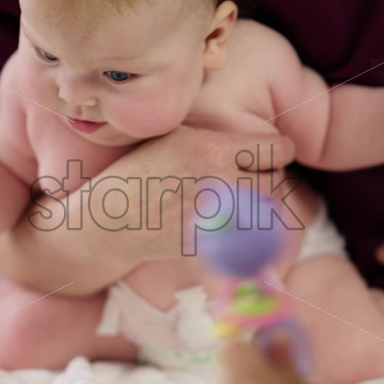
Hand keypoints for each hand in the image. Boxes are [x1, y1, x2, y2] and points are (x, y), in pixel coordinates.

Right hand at [0, 126, 295, 294]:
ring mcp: (215, 220)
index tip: (270, 151)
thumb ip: (216, 135)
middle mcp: (216, 184)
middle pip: (276, 180)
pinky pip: (249, 237)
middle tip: (253, 174)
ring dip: (261, 203)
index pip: (276, 148)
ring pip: (266, 210)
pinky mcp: (211, 247)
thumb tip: (260, 138)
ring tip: (242, 196)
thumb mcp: (173, 136)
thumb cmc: (138, 171)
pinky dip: (247, 229)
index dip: (277, 148)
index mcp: (209, 149)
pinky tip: (230, 220)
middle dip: (268, 175)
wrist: (106, 221)